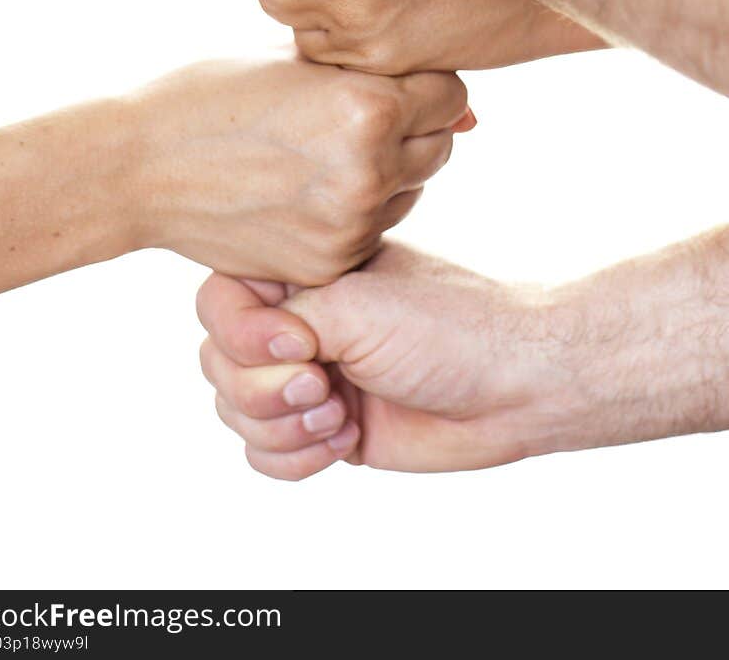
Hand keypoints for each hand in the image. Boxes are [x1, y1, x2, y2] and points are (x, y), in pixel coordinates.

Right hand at [128, 54, 467, 284]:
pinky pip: (374, 231)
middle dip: (408, 129)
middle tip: (347, 120)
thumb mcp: (298, 61)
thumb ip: (378, 74)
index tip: (380, 85)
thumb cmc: (216, 93)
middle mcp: (369, 169)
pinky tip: (302, 192)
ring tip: (318, 155)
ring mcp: (350, 223)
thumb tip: (466, 112)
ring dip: (384, 173)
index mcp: (368, 104)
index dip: (419, 87)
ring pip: (411, 190)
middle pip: (439, 145)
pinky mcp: (328, 263)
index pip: (450, 95)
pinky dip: (352, 213)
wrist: (141, 166)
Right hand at [198, 233, 728, 478]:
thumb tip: (234, 354)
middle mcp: (298, 321)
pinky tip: (344, 441)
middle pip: (217, 363)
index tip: (298, 344)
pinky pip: (264, 455)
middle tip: (323, 385)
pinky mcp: (324, 427)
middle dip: (262, 387)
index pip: (217, 300)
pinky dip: (292, 458)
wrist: (514, 384)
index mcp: (302, 273)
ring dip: (281, 426)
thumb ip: (276, 323)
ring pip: (235, 413)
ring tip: (340, 414)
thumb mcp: (351, 304)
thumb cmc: (447, 326)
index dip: (241, 332)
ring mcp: (309, 375)